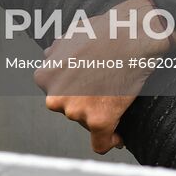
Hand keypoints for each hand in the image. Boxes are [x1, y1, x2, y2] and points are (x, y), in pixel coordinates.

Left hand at [33, 0, 175, 154]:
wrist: (131, 34)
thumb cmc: (104, 31)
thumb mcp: (68, 37)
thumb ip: (55, 53)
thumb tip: (49, 57)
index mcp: (45, 77)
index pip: (56, 96)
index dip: (74, 94)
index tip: (87, 95)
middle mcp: (55, 97)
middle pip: (70, 112)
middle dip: (85, 104)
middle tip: (104, 93)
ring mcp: (75, 111)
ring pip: (87, 124)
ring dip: (99, 116)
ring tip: (115, 99)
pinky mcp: (98, 120)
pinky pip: (101, 144)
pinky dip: (109, 142)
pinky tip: (118, 137)